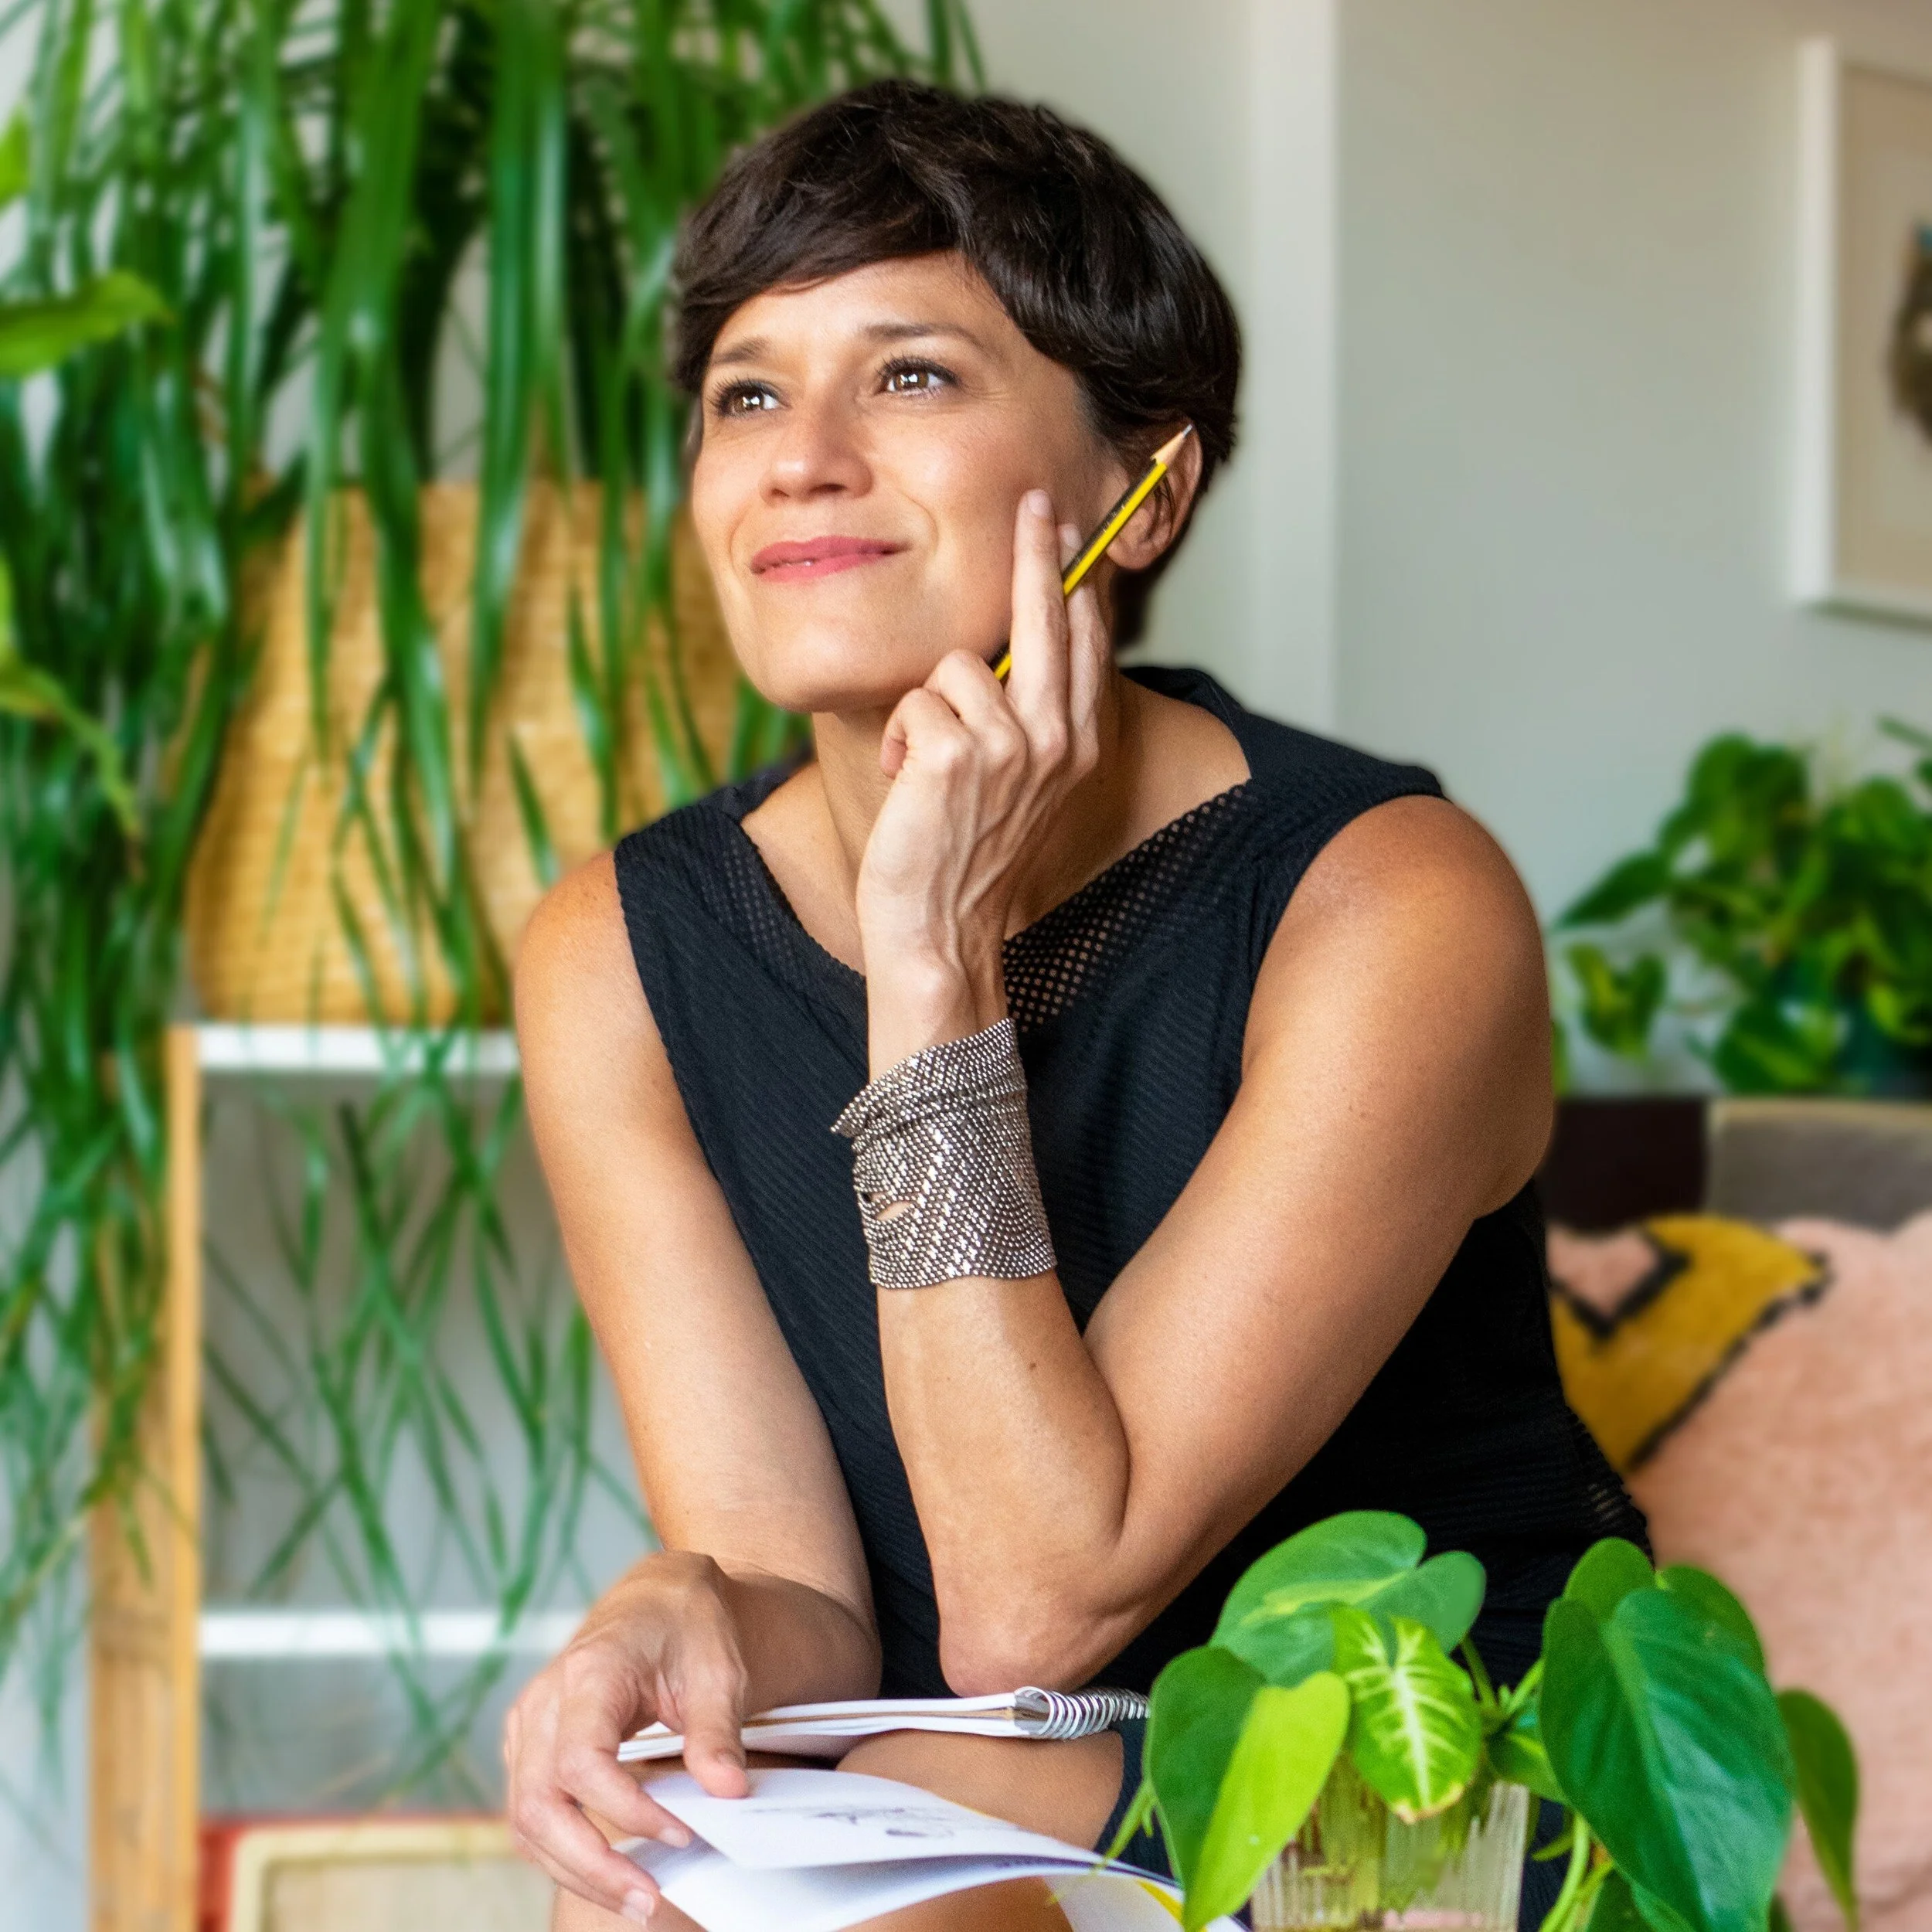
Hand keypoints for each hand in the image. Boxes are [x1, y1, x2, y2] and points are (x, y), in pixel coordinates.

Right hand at [503, 1551, 753, 1922]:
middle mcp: (544, 1700)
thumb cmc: (686, 1622)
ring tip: (636, 1899)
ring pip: (527, 1820)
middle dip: (590, 1865)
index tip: (679, 1834)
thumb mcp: (716, 1667)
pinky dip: (563, 1852)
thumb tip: (727, 1791)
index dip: (626, 1811)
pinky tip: (610, 1871)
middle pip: (539, 1803)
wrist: (658, 1597)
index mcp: (589, 1671)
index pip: (583, 1762)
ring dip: (576, 1870)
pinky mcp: (531, 1747)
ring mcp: (530, 1725)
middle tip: (649, 1900)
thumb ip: (717, 1730)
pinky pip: (531, 1813)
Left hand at [858, 489, 1107, 1068]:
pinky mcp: (955, 751)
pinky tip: (906, 784)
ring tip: (923, 767)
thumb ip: (1026, 726)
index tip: (1071, 538)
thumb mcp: (1014, 790)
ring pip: (958, 665)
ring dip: (926, 711)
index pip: (1084, 644)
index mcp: (1076, 746)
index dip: (1077, 586)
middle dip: (1040, 552)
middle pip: (1050, 617)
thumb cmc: (964, 861)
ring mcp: (1010, 744)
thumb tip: (1013, 660)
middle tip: (1035, 503)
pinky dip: (898, 738)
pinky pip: (916, 699)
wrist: (942, 932)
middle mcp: (1055, 739)